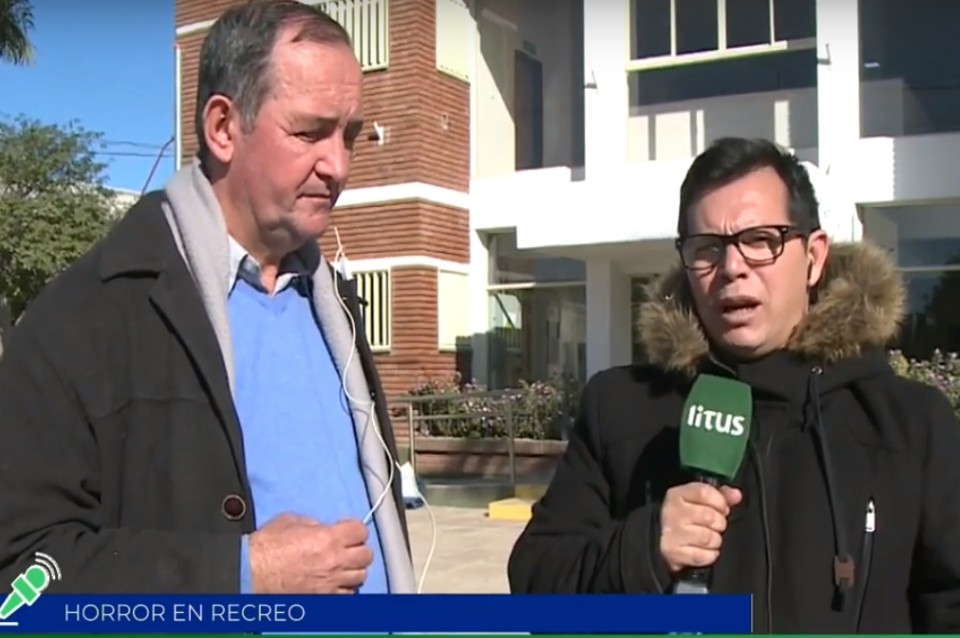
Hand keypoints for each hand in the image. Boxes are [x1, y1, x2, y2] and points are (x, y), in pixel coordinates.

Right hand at [248, 513, 372, 593]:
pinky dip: (345, 589)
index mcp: (329, 538)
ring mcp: (332, 583)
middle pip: (366, 555)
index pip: (361, 530)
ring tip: (341, 567)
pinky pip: (347, 595)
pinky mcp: (324, 599)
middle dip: (358, 549)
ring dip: (353, 570)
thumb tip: (321, 528)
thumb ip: (312, 523)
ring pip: (360, 577)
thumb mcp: (290, 521)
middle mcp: (336, 560)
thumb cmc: (267, 546)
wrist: (252, 573)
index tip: (344, 529)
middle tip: (346, 548)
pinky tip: (334, 583)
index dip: (354, 528)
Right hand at [659, 482, 741, 572]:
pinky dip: (709, 556)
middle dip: (719, 523)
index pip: (704, 492)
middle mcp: (671, 512)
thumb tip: (736, 495)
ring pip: (708, 537)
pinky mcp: (672, 553)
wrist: (664, 540)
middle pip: (709, 516)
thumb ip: (721, 496)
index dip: (720, 501)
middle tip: (715, 526)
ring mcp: (671, 533)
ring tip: (709, 538)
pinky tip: (704, 550)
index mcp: (677, 495)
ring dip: (715, 540)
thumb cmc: (686, 520)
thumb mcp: (701, 502)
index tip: (722, 508)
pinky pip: (702, 556)